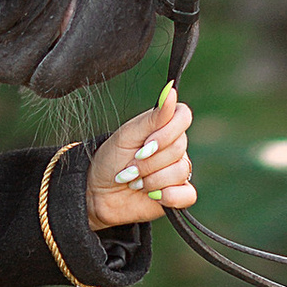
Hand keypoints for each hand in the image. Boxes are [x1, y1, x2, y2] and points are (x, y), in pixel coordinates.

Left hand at [86, 92, 197, 227]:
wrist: (99, 192)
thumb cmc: (111, 159)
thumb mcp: (128, 135)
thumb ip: (154, 117)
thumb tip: (172, 91)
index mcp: (164, 127)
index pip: (184, 116)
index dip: (167, 132)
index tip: (145, 144)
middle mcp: (175, 148)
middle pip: (179, 148)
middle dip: (148, 162)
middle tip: (130, 167)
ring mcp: (178, 171)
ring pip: (181, 172)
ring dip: (151, 180)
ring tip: (135, 182)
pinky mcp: (178, 195)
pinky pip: (188, 195)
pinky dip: (169, 196)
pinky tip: (152, 195)